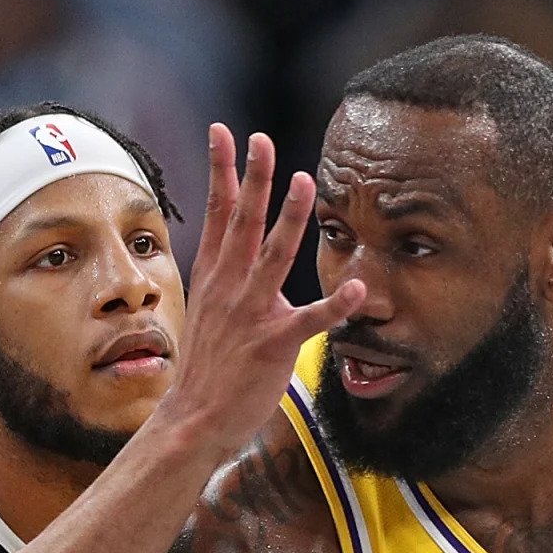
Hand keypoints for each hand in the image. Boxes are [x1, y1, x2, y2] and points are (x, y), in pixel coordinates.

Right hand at [149, 125, 366, 455]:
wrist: (193, 420)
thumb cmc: (208, 368)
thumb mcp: (208, 310)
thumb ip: (227, 278)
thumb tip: (238, 251)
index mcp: (214, 276)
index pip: (218, 212)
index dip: (222, 170)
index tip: (223, 132)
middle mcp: (229, 287)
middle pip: (243, 222)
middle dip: (254, 178)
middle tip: (262, 140)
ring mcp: (251, 314)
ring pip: (274, 257)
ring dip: (289, 218)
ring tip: (305, 181)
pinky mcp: (274, 345)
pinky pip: (311, 321)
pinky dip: (336, 305)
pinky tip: (360, 290)